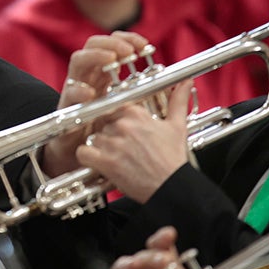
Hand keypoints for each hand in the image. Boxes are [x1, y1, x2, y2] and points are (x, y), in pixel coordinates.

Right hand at [42, 31, 150, 177]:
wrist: (80, 152)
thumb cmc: (107, 128)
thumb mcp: (134, 107)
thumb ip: (156, 95)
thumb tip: (186, 82)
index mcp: (104, 72)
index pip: (113, 45)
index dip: (128, 39)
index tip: (145, 45)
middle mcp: (88, 75)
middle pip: (93, 45)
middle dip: (112, 43)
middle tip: (129, 51)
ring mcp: (75, 88)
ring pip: (78, 61)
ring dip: (94, 56)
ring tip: (111, 60)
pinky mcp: (66, 106)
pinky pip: (69, 94)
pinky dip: (78, 91)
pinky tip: (90, 93)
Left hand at [76, 80, 191, 202]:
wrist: (172, 186)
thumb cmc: (173, 159)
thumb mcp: (177, 126)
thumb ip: (177, 101)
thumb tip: (185, 82)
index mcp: (136, 113)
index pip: (114, 107)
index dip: (116, 119)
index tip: (123, 130)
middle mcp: (123, 125)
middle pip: (102, 122)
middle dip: (109, 134)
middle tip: (121, 147)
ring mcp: (113, 143)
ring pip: (93, 137)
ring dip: (100, 147)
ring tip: (116, 157)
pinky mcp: (105, 161)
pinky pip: (83, 152)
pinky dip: (87, 158)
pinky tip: (99, 163)